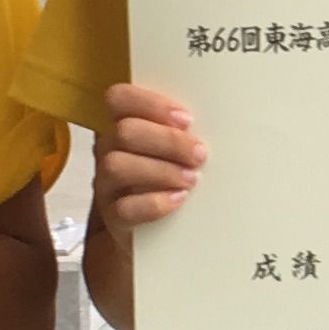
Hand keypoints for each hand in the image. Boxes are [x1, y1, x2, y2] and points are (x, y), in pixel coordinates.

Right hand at [95, 83, 205, 231]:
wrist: (157, 230)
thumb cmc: (172, 177)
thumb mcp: (177, 149)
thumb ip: (184, 131)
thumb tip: (221, 123)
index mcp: (124, 124)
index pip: (120, 98)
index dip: (151, 104)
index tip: (186, 119)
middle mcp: (109, 150)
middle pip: (125, 132)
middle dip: (168, 141)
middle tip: (199, 154)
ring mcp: (107, 184)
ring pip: (116, 166)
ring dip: (161, 170)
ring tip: (192, 179)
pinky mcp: (113, 217)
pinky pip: (124, 208)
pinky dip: (154, 202)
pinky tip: (178, 199)